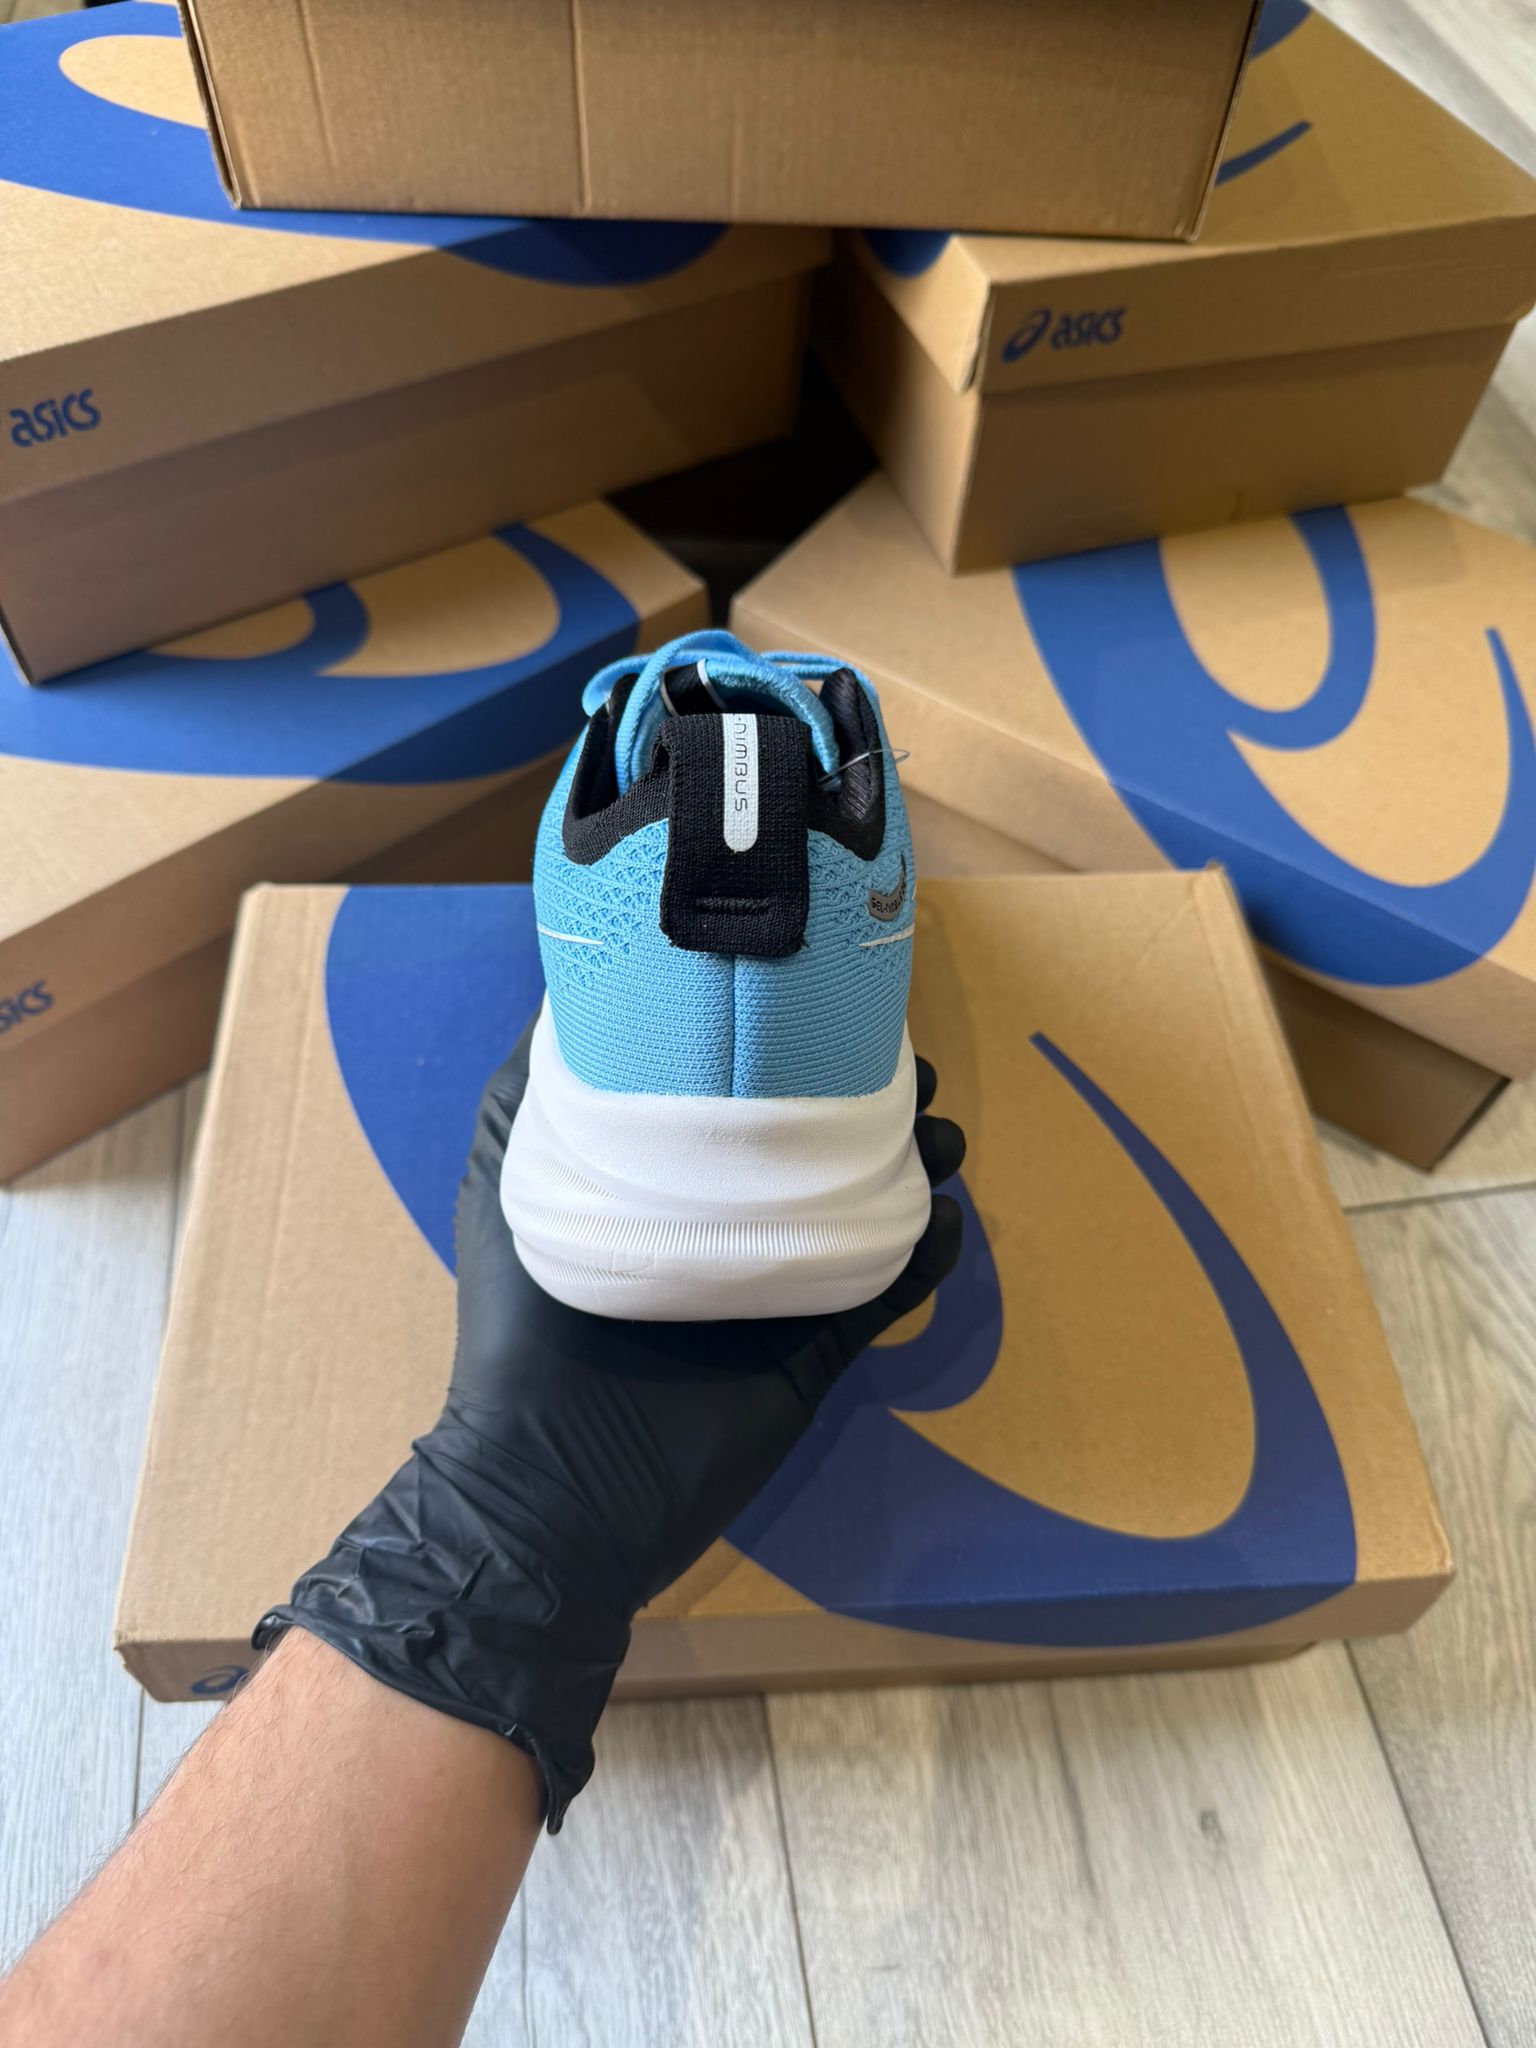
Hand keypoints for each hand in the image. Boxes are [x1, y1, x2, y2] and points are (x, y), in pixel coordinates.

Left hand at [257, 1022, 964, 1827]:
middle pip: (817, 1151)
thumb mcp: (503, 1189)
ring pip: (866, 1213)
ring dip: (915, 1169)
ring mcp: (776, 1293)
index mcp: (664, 1186)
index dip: (794, 1055)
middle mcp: (726, 1228)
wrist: (552, 1489)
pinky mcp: (814, 1354)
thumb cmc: (522, 1327)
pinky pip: (884, 1293)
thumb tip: (571, 994)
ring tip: (940, 1142)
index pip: (742, 1103)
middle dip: (874, 1104)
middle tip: (915, 1076)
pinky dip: (924, 1256)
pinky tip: (941, 1220)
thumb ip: (527, 1097)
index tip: (835, 1011)